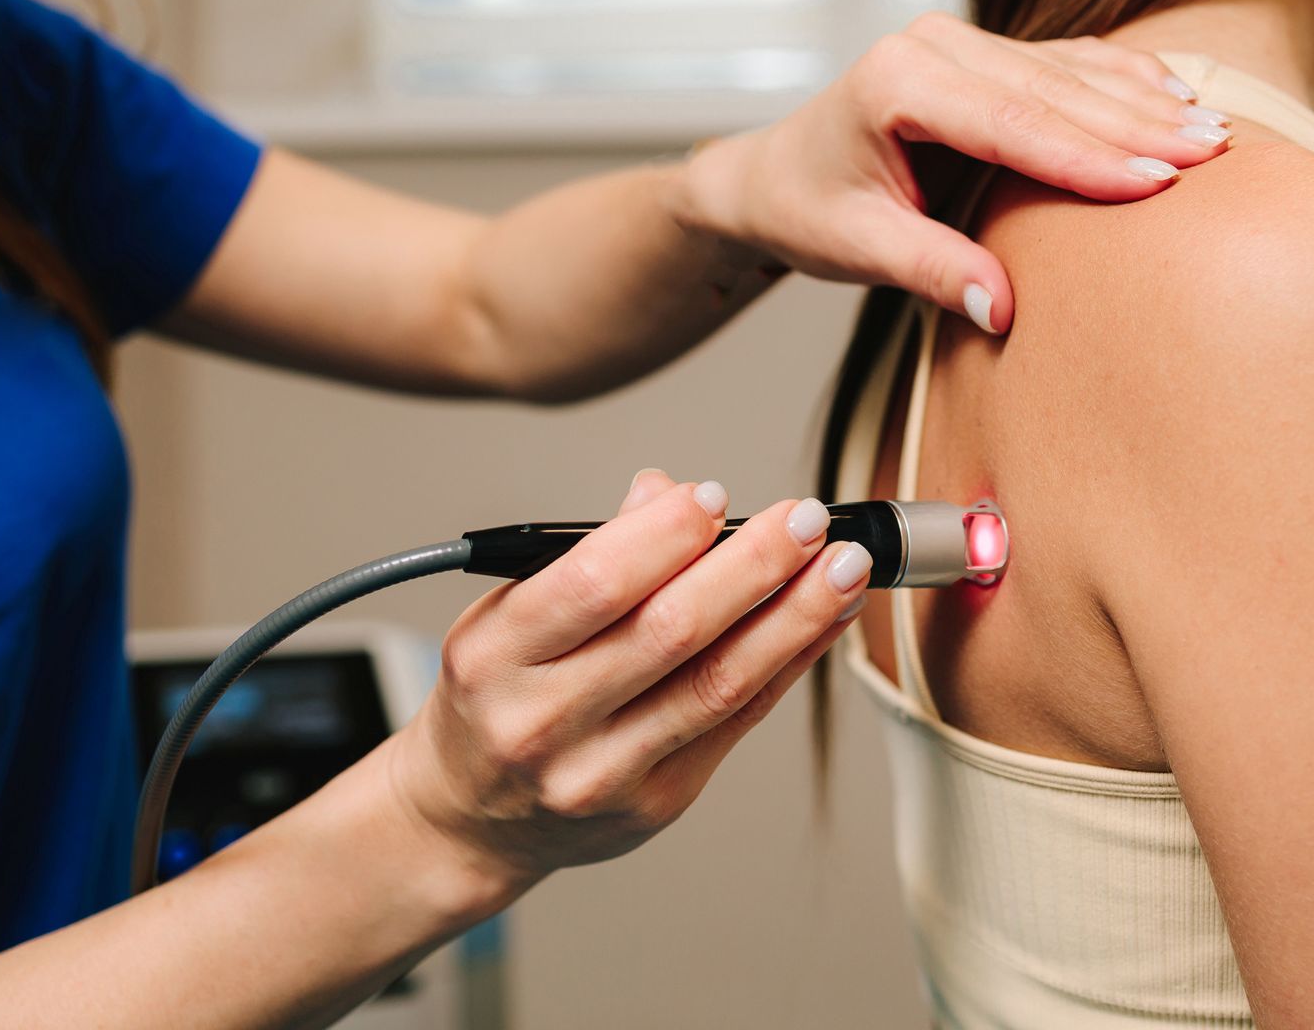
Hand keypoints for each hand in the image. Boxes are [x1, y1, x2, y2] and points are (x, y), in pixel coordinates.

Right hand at [384, 470, 866, 903]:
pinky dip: (791, 661)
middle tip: (806, 519)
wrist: (470, 819)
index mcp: (493, 658)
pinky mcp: (658, 802)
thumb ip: (585, 557)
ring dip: (795, 616)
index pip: (593, 586)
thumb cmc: (496, 697)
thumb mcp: (504, 615)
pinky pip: (740, 721)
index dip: (665, 536)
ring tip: (842, 566)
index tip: (713, 496)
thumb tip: (666, 495)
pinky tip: (825, 618)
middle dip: (753, 566)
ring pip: (718, 682)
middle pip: (670, 633)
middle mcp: (543, 723)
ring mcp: (602, 772)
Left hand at [668, 11, 1229, 334]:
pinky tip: (1178, 94)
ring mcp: (959, 41)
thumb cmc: (807, 211)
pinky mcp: (981, 53)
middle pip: (1054, 89)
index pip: (1012, 122)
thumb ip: (931, 270)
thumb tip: (1003, 310)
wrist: (771, 174)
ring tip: (1216, 131)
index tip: (1157, 180)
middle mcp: (932, 45)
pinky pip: (1064, 62)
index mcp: (897, 83)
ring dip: (1144, 100)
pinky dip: (1122, 81)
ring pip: (1068, 70)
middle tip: (1214, 153)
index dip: (1088, 154)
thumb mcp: (857, 249)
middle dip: (1138, 123)